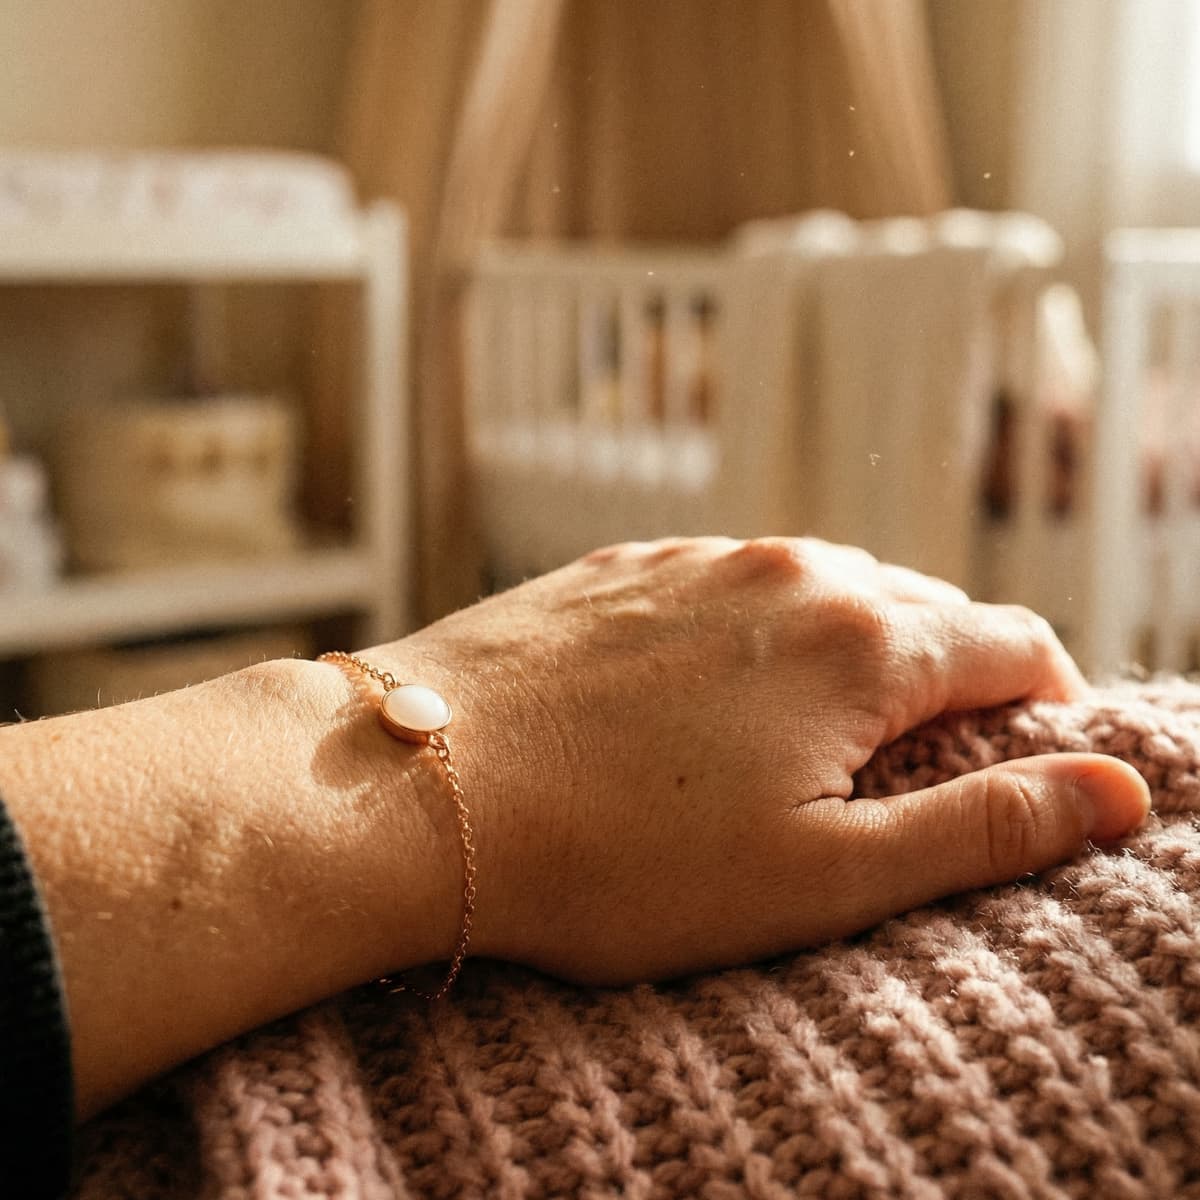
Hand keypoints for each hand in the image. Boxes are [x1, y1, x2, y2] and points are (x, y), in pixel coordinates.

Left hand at [369, 536, 1149, 984]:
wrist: (417, 788)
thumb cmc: (616, 856)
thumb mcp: (823, 875)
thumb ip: (983, 825)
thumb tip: (1115, 788)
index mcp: (859, 641)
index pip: (1009, 645)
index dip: (1042, 702)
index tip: (1031, 754)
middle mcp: (788, 572)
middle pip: (918, 608)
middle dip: (946, 677)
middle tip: (923, 760)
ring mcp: (696, 562)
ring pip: (821, 589)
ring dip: (848, 651)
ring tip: (820, 730)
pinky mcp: (620, 570)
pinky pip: (727, 585)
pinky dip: (755, 632)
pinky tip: (711, 692)